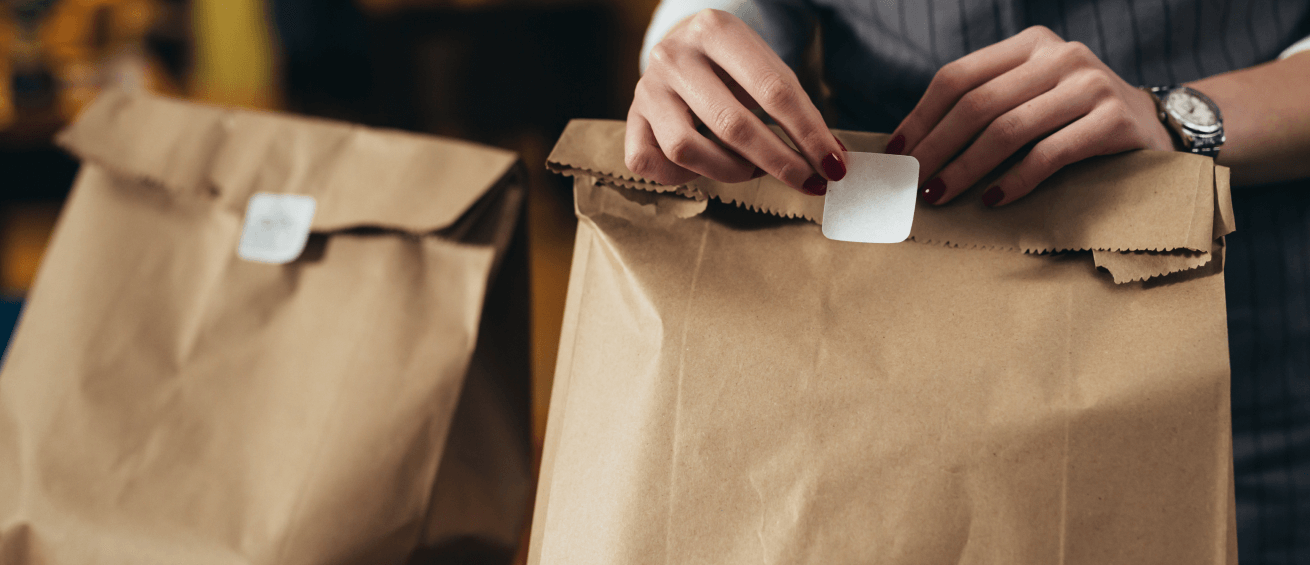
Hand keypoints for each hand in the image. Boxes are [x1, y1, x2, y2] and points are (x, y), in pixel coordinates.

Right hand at [626, 9, 845, 194]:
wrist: (681, 50)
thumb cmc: (734, 67)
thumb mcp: (765, 68)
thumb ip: (795, 107)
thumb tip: (830, 156)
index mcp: (716, 30)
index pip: (772, 89)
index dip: (808, 133)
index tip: (833, 164)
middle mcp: (674, 55)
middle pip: (733, 124)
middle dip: (780, 161)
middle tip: (808, 180)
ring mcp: (647, 89)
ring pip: (688, 149)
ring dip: (732, 171)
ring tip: (753, 169)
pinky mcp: (631, 119)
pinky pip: (650, 163)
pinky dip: (682, 177)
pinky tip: (704, 168)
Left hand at [889, 25, 1174, 206]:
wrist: (1153, 128)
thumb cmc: (1073, 119)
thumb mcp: (1031, 96)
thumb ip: (986, 106)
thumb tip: (913, 146)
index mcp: (1030, 45)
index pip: (959, 76)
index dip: (922, 116)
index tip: (898, 151)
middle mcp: (1060, 56)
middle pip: (978, 103)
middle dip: (938, 147)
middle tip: (914, 182)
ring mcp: (1090, 85)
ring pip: (1009, 129)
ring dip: (967, 168)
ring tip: (941, 195)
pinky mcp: (1113, 121)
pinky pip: (1049, 154)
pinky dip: (1014, 181)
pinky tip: (992, 201)